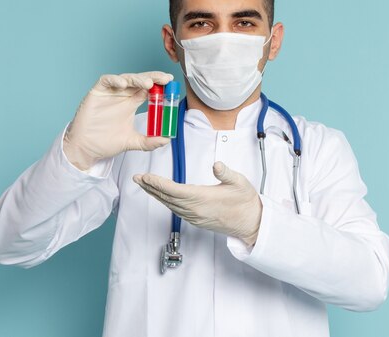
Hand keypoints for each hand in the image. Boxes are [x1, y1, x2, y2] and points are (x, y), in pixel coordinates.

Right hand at [63, 71, 173, 169]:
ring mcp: (110, 92)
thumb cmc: (106, 142)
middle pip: (140, 80)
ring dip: (137, 79)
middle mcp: (122, 95)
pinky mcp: (97, 92)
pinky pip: (106, 80)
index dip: (159, 85)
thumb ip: (149, 142)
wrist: (86, 148)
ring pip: (126, 78)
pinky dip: (115, 80)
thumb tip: (166, 140)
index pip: (148, 89)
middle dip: (153, 78)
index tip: (171, 85)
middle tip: (165, 79)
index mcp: (131, 103)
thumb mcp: (132, 142)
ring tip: (148, 83)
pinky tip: (123, 84)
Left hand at [133, 162, 262, 245]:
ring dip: (155, 194)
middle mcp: (195, 210)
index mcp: (203, 199)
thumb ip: (226, 173)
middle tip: (137, 178)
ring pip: (170, 205)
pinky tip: (161, 196)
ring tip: (145, 184)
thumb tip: (217, 165)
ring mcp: (195, 217)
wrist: (251, 223)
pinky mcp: (196, 220)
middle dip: (151, 187)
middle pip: (167, 198)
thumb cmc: (245, 202)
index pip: (174, 190)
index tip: (146, 176)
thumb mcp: (240, 183)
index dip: (158, 183)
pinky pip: (176, 210)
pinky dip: (165, 202)